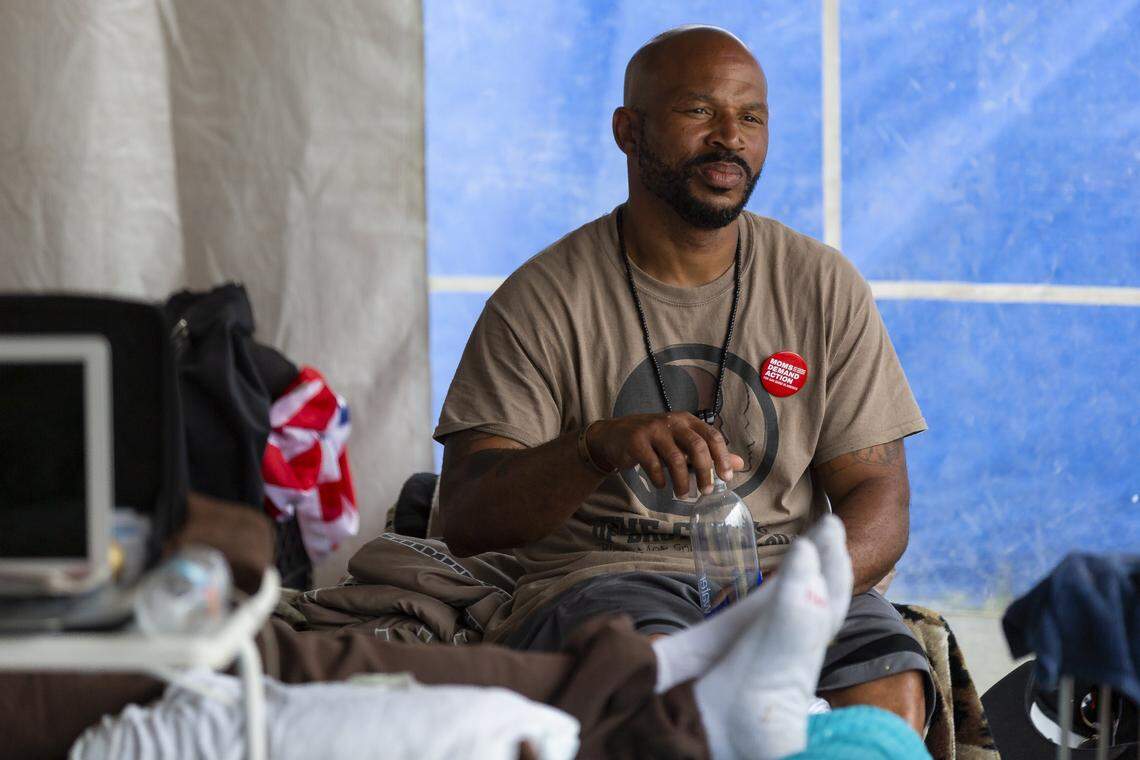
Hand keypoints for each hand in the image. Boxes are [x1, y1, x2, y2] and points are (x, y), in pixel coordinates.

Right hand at [585, 412, 744, 495]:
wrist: (613, 435)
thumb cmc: (653, 440)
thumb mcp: (681, 442)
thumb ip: (708, 452)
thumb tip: (738, 463)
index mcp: (687, 420)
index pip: (712, 436)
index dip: (722, 457)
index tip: (727, 478)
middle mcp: (672, 421)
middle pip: (697, 446)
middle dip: (705, 472)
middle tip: (707, 491)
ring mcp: (653, 430)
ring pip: (676, 458)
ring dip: (683, 480)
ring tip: (684, 495)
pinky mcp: (636, 441)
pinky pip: (653, 464)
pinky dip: (660, 479)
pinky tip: (662, 485)